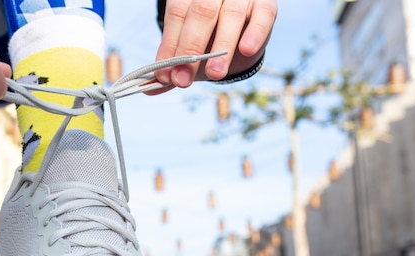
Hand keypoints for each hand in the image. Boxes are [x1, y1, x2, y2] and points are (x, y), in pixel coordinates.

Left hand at [155, 0, 276, 89]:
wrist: (245, 30)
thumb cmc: (210, 37)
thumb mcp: (189, 49)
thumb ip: (172, 64)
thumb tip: (148, 88)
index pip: (176, 15)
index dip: (169, 45)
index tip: (165, 75)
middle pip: (201, 13)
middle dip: (191, 49)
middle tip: (183, 80)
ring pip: (231, 15)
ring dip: (222, 47)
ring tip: (214, 74)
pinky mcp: (265, 3)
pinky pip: (263, 15)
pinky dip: (255, 33)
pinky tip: (246, 50)